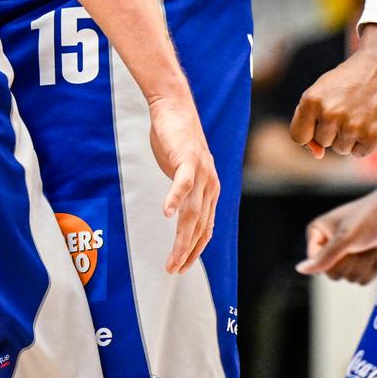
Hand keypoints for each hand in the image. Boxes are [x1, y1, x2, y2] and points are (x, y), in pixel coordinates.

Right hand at [145, 92, 218, 272]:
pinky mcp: (187, 158)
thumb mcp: (182, 172)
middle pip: (199, 226)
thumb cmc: (175, 140)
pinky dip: (175, 198)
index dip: (195, 250)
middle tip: (173, 269)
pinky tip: (166, 213)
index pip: (205, 229)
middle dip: (186, 251)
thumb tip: (176, 211)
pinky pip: (183, 183)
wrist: (174, 107)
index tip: (181, 266)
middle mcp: (210, 185)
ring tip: (171, 257)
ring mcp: (200, 172)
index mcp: (210, 191)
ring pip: (192, 212)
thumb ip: (184, 192)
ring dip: (181, 238)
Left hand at [290, 24, 376, 157]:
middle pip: (322, 142)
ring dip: (349, 137)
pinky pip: (359, 153)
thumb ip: (310, 121)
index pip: (298, 136)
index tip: (319, 126)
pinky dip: (365, 142)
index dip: (308, 135)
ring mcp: (352, 127)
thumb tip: (317, 155)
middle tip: (347, 109)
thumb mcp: (321, 92)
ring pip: (341, 149)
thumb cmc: (349, 81)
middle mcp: (330, 114)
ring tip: (360, 113)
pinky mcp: (374, 136)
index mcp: (311, 101)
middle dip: (333, 131)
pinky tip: (371, 121)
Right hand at [297, 185, 376, 282]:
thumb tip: (299, 270)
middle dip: (352, 264)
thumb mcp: (346, 238)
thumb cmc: (371, 217)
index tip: (348, 249)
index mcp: (318, 233)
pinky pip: (361, 281)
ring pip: (349, 278)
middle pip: (333, 275)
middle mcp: (329, 244)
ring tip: (371, 248)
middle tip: (362, 247)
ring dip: (364, 266)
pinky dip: (372, 271)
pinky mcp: (362, 261)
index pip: (318, 264)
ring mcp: (346, 253)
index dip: (336, 261)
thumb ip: (324, 257)